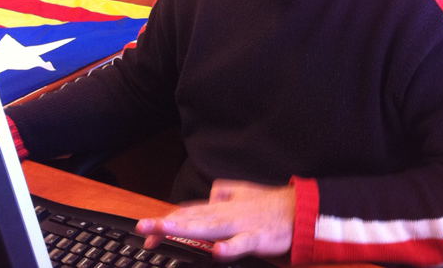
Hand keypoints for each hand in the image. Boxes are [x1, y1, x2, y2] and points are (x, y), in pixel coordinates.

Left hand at [135, 180, 294, 260]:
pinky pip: (242, 242)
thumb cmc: (271, 205)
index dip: (167, 220)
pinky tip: (217, 251)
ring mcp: (241, 225)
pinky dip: (230, 247)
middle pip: (192, 218)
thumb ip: (225, 192)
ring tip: (165, 231)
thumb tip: (209, 194)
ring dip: (186, 229)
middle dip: (166, 223)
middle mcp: (227, 213)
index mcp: (223, 206)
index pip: (189, 212)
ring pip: (210, 227)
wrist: (300, 210)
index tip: (146, 230)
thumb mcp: (244, 193)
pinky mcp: (258, 237)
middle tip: (142, 228)